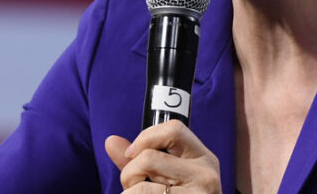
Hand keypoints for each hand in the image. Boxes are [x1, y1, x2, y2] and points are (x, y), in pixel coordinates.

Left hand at [105, 120, 220, 192]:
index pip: (175, 129)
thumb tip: (111, 142)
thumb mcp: (165, 178)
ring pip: (141, 187)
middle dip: (130, 173)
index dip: (146, 137)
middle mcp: (206, 176)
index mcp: (203, 159)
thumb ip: (139, 160)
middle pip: (149, 158)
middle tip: (134, 187)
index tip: (131, 153)